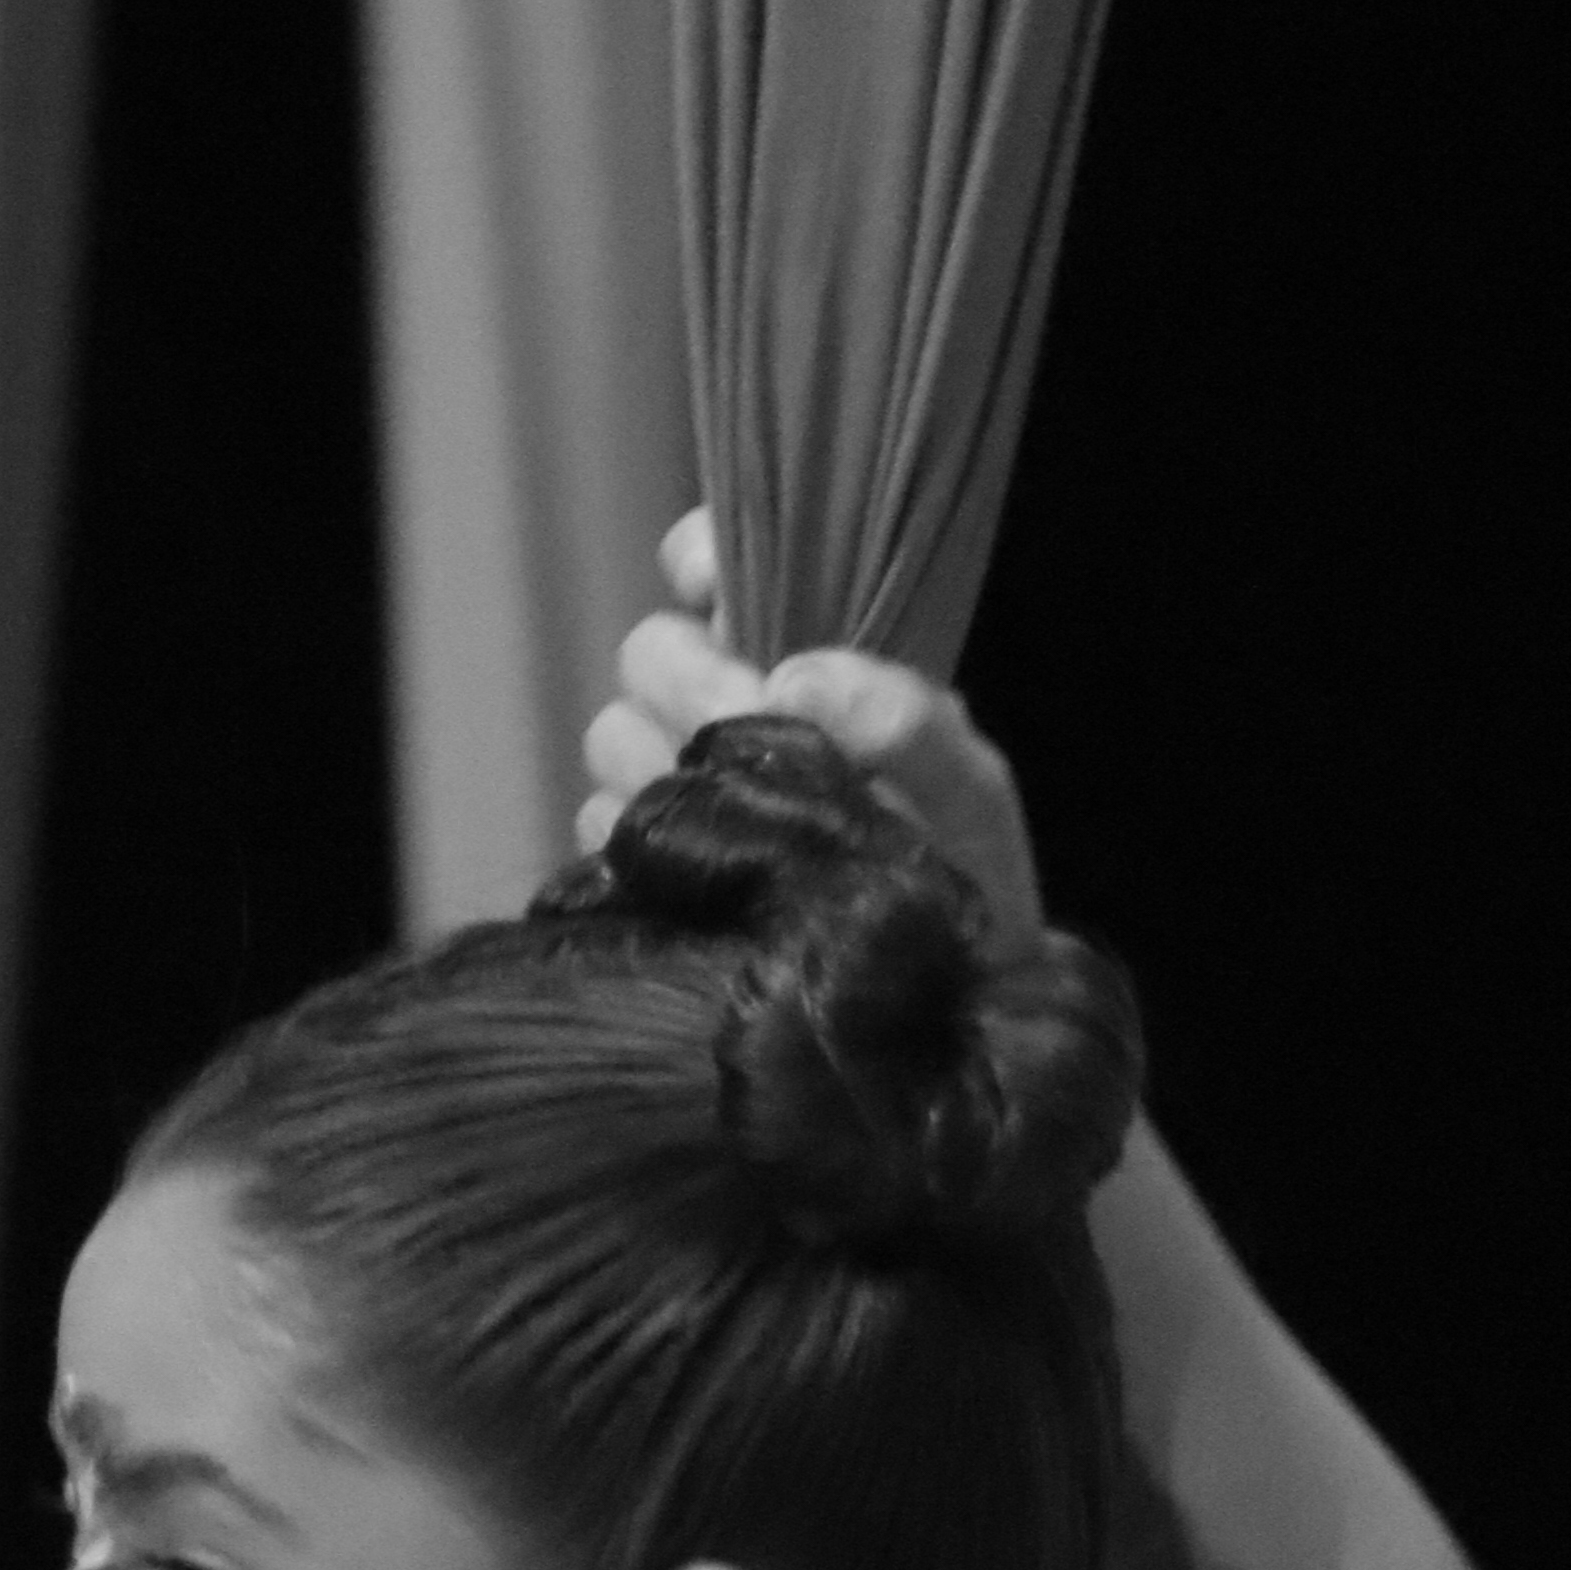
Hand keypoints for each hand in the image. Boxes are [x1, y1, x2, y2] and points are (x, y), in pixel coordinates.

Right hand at [579, 510, 1043, 937]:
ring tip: (735, 817)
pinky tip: (698, 873)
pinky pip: (599, 832)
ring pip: (615, 735)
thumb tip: (790, 680)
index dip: (701, 560)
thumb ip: (910, 717)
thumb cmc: (965, 881)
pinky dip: (641, 845)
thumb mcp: (970, 790)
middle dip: (692, 683)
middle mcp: (728, 711)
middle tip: (749, 729)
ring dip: (665, 768)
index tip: (717, 595)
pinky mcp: (645, 868)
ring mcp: (679, 788)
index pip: (712, 566)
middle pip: (649, 652)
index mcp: (798, 661)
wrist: (945, 1009)